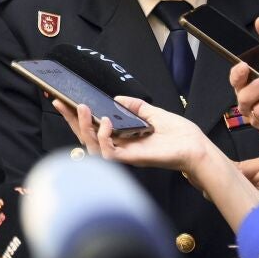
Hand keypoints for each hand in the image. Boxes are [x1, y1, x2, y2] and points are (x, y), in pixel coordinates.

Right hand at [53, 97, 209, 172]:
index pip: (93, 128)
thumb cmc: (179, 135)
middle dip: (72, 121)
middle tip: (62, 103)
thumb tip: (117, 99)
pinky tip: (105, 122)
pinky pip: (108, 153)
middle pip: (86, 138)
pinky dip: (103, 137)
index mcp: (123, 138)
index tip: (64, 101)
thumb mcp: (153, 113)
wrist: (196, 147)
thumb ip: (135, 106)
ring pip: (92, 146)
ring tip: (85, 110)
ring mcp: (124, 154)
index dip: (77, 117)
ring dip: (84, 127)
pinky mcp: (131, 159)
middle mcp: (120, 147)